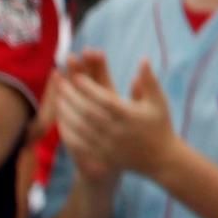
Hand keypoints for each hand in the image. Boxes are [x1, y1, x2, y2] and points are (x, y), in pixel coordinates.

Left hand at [57, 56, 174, 180]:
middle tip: (60, 83)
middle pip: (88, 112)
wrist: (160, 159)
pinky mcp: (101, 156)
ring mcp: (108, 146)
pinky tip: (60, 120)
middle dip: (72, 97)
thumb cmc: (159, 125)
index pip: (105, 99)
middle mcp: (117, 131)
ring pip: (81, 129)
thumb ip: (149, 80)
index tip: (76, 76)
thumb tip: (143, 58)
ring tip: (57, 98)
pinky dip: (68, 132)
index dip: (89, 88)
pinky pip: (79, 145)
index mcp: (130, 116)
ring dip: (67, 112)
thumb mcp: (158, 101)